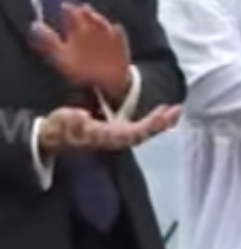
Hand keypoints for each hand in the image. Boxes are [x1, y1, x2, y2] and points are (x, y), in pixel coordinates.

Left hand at [30, 3, 130, 97]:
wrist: (105, 83)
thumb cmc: (81, 71)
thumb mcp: (61, 58)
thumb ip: (49, 42)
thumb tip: (34, 25)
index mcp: (76, 33)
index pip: (71, 17)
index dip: (68, 11)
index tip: (65, 6)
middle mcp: (91, 31)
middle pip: (87, 18)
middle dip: (84, 12)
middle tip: (81, 8)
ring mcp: (106, 36)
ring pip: (102, 24)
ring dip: (99, 19)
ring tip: (94, 16)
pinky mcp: (119, 43)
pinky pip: (119, 36)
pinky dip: (117, 32)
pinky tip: (115, 29)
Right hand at [38, 103, 180, 153]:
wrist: (56, 137)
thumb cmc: (60, 128)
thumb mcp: (61, 121)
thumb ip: (69, 119)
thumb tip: (81, 115)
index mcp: (105, 136)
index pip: (131, 134)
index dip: (148, 125)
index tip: (161, 113)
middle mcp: (116, 139)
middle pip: (143, 135)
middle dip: (160, 124)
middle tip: (177, 109)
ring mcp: (119, 136)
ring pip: (145, 132)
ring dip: (162, 122)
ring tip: (177, 109)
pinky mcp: (120, 132)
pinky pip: (142, 128)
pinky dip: (155, 121)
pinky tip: (165, 112)